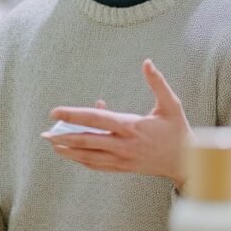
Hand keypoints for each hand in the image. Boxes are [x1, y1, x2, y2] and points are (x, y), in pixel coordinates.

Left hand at [43, 59, 192, 188]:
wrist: (186, 162)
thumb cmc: (178, 130)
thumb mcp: (172, 104)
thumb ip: (158, 83)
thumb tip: (147, 62)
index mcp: (131, 126)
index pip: (97, 120)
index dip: (74, 115)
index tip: (56, 112)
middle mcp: (124, 145)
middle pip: (87, 141)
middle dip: (64, 137)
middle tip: (44, 133)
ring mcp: (123, 159)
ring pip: (89, 156)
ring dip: (69, 150)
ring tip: (52, 143)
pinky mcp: (124, 168)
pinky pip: (98, 165)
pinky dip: (82, 160)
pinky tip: (72, 154)